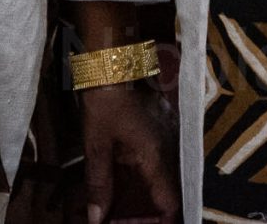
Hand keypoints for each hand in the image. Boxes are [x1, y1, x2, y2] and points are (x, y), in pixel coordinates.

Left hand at [79, 83, 178, 223]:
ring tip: (125, 209)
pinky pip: (155, 160)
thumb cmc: (105, 99)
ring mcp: (165, 136)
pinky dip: (143, 176)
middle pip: (166, 190)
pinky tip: (126, 183)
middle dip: (150, 210)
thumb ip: (99, 182)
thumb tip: (98, 218)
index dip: (163, 220)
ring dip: (146, 193)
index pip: (169, 200)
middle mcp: (167, 148)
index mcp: (155, 155)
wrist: (112, 59)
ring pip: (160, 176)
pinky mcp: (158, 128)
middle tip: (127, 220)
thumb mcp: (97, 144)